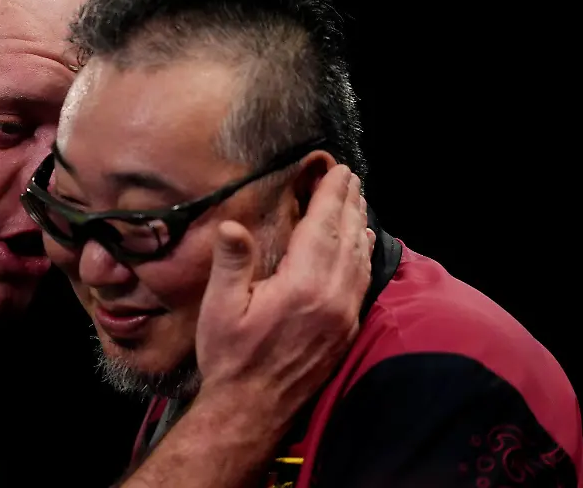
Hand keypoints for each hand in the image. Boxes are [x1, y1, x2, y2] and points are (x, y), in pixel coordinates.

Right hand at [194, 165, 373, 423]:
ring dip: (359, 226)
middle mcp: (331, 297)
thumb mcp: (220, 308)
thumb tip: (232, 226)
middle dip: (349, 203)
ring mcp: (342, 315)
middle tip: (350, 177)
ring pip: (359, 259)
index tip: (338, 171)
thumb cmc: (230, 358)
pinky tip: (361, 246)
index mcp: (301, 286)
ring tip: (357, 202)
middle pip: (346, 238)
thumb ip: (231, 264)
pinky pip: (361, 282)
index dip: (330, 196)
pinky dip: (363, 256)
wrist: (252, 410)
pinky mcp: (345, 330)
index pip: (322, 228)